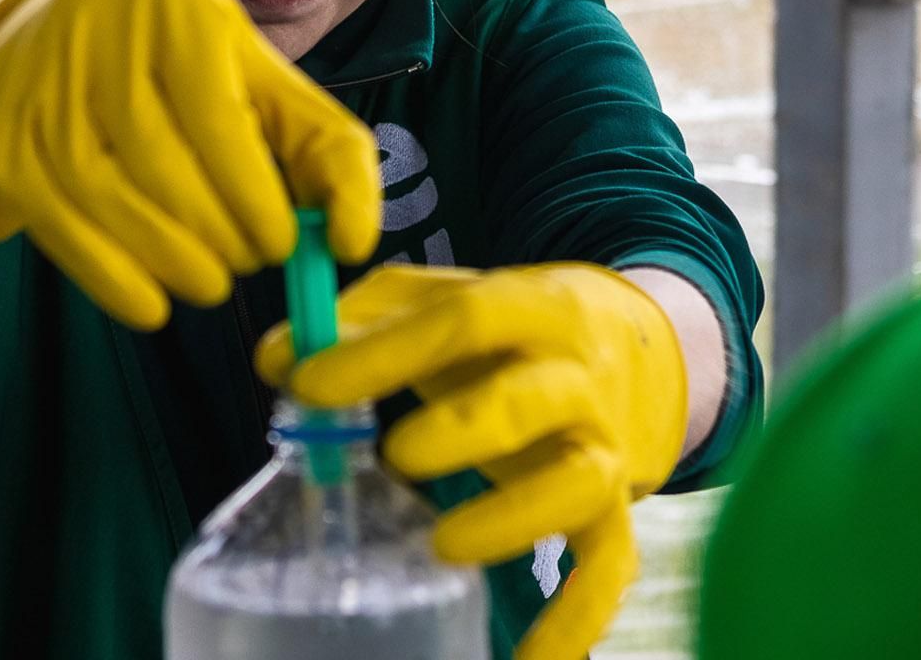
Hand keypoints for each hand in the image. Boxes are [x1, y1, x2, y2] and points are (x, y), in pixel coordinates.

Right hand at [0, 0, 380, 328]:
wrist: (32, 44)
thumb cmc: (171, 67)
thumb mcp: (251, 75)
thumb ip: (320, 143)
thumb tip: (355, 239)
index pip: (225, 125)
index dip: (261, 201)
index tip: (285, 245)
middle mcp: (99, 26)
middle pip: (171, 170)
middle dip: (224, 235)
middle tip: (248, 260)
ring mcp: (40, 87)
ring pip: (119, 205)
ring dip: (179, 264)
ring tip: (210, 281)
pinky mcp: (6, 143)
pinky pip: (67, 232)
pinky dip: (118, 282)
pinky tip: (154, 304)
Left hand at [256, 263, 687, 659]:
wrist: (643, 350)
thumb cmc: (509, 327)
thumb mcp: (446, 296)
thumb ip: (360, 319)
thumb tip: (277, 358)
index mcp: (531, 306)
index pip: (462, 319)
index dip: (385, 351)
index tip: (312, 383)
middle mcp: (577, 376)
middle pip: (528, 400)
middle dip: (461, 429)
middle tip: (395, 455)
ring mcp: (602, 447)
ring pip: (576, 486)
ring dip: (513, 520)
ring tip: (442, 547)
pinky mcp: (614, 510)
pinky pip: (605, 571)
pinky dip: (574, 623)